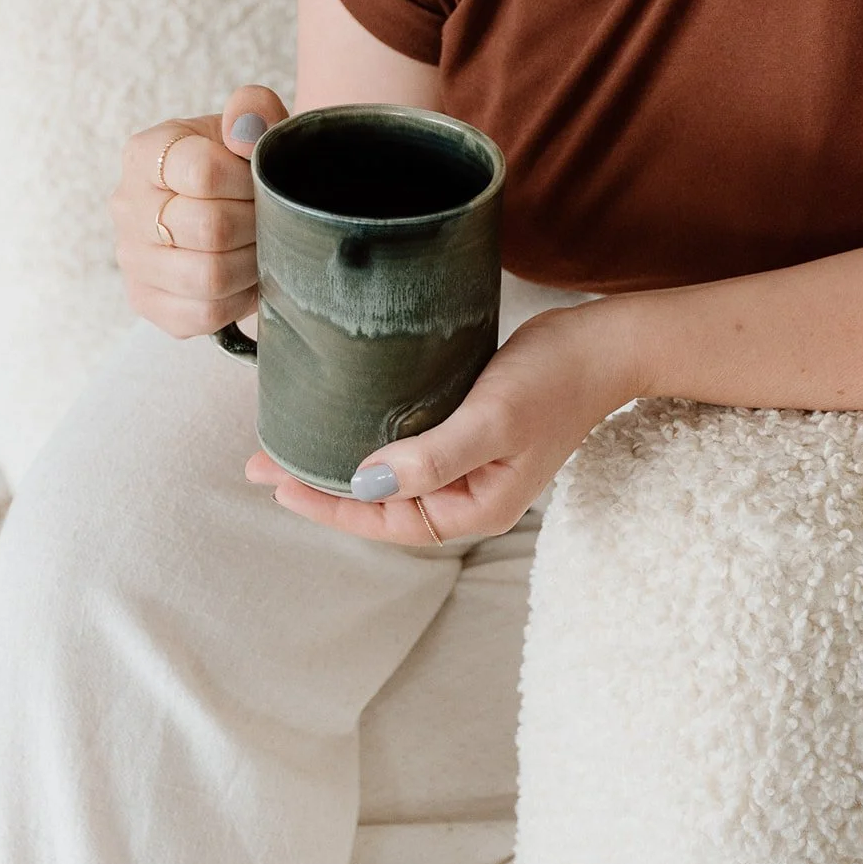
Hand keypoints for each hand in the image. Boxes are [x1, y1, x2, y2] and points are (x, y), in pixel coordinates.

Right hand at [109, 84, 287, 338]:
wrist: (229, 208)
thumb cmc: (239, 166)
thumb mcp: (250, 127)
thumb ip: (253, 110)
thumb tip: (244, 127)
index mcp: (145, 154)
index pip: (203, 171)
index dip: (248, 181)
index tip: (260, 182)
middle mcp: (126, 206)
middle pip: (210, 228)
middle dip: (257, 226)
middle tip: (270, 220)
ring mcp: (132, 259)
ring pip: (207, 276)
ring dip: (251, 265)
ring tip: (261, 248)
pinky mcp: (146, 302)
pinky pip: (202, 314)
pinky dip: (237, 300)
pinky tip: (245, 278)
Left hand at [245, 303, 638, 543]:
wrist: (603, 344)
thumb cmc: (554, 379)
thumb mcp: (492, 418)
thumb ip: (433, 457)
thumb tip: (368, 483)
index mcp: (473, 508)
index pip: (383, 519)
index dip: (326, 505)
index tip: (277, 483)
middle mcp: (466, 496)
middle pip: (378, 504)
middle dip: (319, 487)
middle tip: (259, 466)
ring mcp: (468, 467)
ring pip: (388, 477)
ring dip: (338, 464)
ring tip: (286, 447)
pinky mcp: (466, 433)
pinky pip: (405, 449)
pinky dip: (367, 440)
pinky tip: (341, 424)